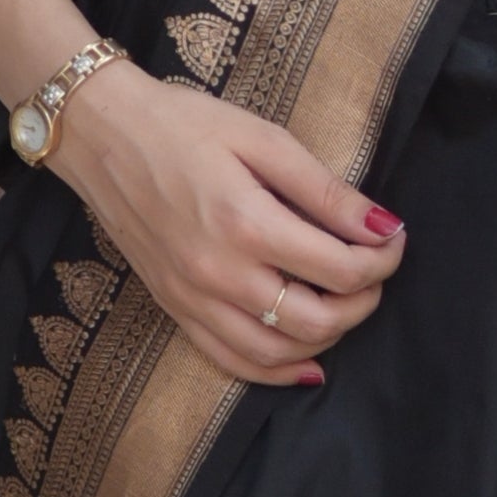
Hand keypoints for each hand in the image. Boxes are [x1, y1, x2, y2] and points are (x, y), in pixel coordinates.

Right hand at [45, 57, 407, 387]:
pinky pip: (230, 360)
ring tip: (344, 305)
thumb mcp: (262, 138)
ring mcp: (192, 298)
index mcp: (245, 222)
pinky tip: (306, 362)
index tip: (393, 236)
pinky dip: (275, 371)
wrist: (103, 134)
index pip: (339, 268)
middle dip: (362, 301)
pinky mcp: (174, 308)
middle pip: (316, 319)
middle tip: (375, 271)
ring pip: (276, 351)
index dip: (383, 258)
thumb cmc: (183, 125)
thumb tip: (382, 226)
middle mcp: (218, 273)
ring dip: (326, 338)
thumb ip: (324, 190)